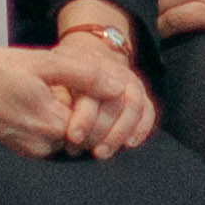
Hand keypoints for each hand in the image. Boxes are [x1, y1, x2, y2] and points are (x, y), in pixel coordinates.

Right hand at [0, 34, 160, 159]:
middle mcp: (44, 146)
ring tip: (60, 88)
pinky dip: (52, 121)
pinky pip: (47, 138)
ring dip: (71, 116)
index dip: (106, 103)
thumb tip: (118, 85)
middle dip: (92, 111)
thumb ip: (82, 75)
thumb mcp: (39, 63)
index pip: (100, 125)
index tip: (103, 83)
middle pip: (86, 134)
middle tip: (84, 83)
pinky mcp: (17, 147)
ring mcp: (29, 149)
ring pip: (66, 135)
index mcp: (53, 125)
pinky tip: (40, 97)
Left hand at [46, 23, 159, 157]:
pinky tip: (129, 144)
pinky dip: (141, 129)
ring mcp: (131, 82)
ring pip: (134, 108)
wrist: (92, 52)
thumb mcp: (56, 74)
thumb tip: (58, 122)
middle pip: (115, 104)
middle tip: (85, 150)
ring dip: (119, 134)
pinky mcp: (141, 94)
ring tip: (102, 152)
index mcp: (91, 66)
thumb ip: (57, 95)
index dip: (84, 119)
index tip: (73, 137)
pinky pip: (148, 111)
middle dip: (100, 132)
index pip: (93, 94)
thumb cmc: (67, 70)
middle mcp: (115, 72)